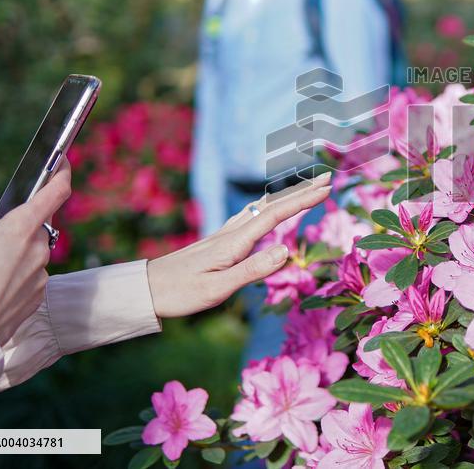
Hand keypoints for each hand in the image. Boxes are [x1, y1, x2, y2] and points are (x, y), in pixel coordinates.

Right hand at [0, 164, 71, 343]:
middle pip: (35, 228)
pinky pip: (29, 278)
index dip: (62, 173)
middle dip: (15, 231)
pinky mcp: (38, 296)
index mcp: (22, 228)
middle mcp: (39, 248)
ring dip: (13, 257)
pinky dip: (14, 278)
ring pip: (31, 255)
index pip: (56, 192)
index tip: (63, 163)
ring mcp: (41, 274)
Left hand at [146, 173, 331, 317]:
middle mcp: (231, 232)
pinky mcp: (218, 242)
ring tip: (307, 190)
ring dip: (287, 198)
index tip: (326, 189)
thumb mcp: (218, 288)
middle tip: (328, 179)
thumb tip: (284, 251)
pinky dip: (269, 207)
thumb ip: (252, 270)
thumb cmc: (180, 293)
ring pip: (262, 209)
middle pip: (272, 206)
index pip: (275, 215)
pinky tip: (266, 208)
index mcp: (235, 242)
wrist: (145, 289)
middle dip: (301, 192)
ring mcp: (224, 235)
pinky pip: (251, 217)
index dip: (302, 201)